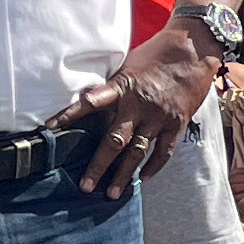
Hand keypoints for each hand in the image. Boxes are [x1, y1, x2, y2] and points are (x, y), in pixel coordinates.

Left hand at [47, 27, 218, 197]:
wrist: (194, 49)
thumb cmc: (158, 53)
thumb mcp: (129, 64)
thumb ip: (113, 85)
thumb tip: (92, 98)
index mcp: (123, 87)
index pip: (90, 102)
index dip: (69, 115)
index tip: (50, 128)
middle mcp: (139, 106)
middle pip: (115, 141)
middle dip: (99, 165)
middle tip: (86, 186)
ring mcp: (159, 117)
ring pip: (138, 152)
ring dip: (125, 175)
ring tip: (113, 193)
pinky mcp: (177, 122)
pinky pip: (164, 151)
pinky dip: (154, 166)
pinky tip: (143, 178)